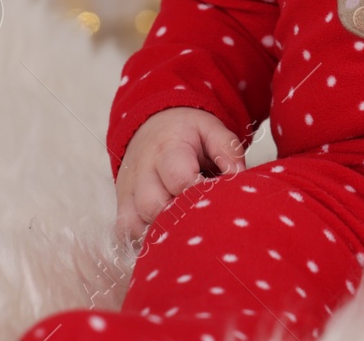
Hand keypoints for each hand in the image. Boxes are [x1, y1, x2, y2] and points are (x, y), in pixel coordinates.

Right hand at [114, 107, 246, 249]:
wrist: (152, 124)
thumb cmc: (187, 131)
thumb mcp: (211, 129)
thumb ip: (228, 150)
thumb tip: (240, 177)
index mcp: (167, 149)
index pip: (179, 179)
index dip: (199, 195)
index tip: (218, 203)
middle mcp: (142, 171)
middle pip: (152, 205)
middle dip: (178, 219)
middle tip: (202, 222)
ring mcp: (128, 189)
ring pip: (134, 222)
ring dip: (159, 233)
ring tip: (184, 233)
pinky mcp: (122, 203)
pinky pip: (125, 230)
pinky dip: (142, 239)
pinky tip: (164, 240)